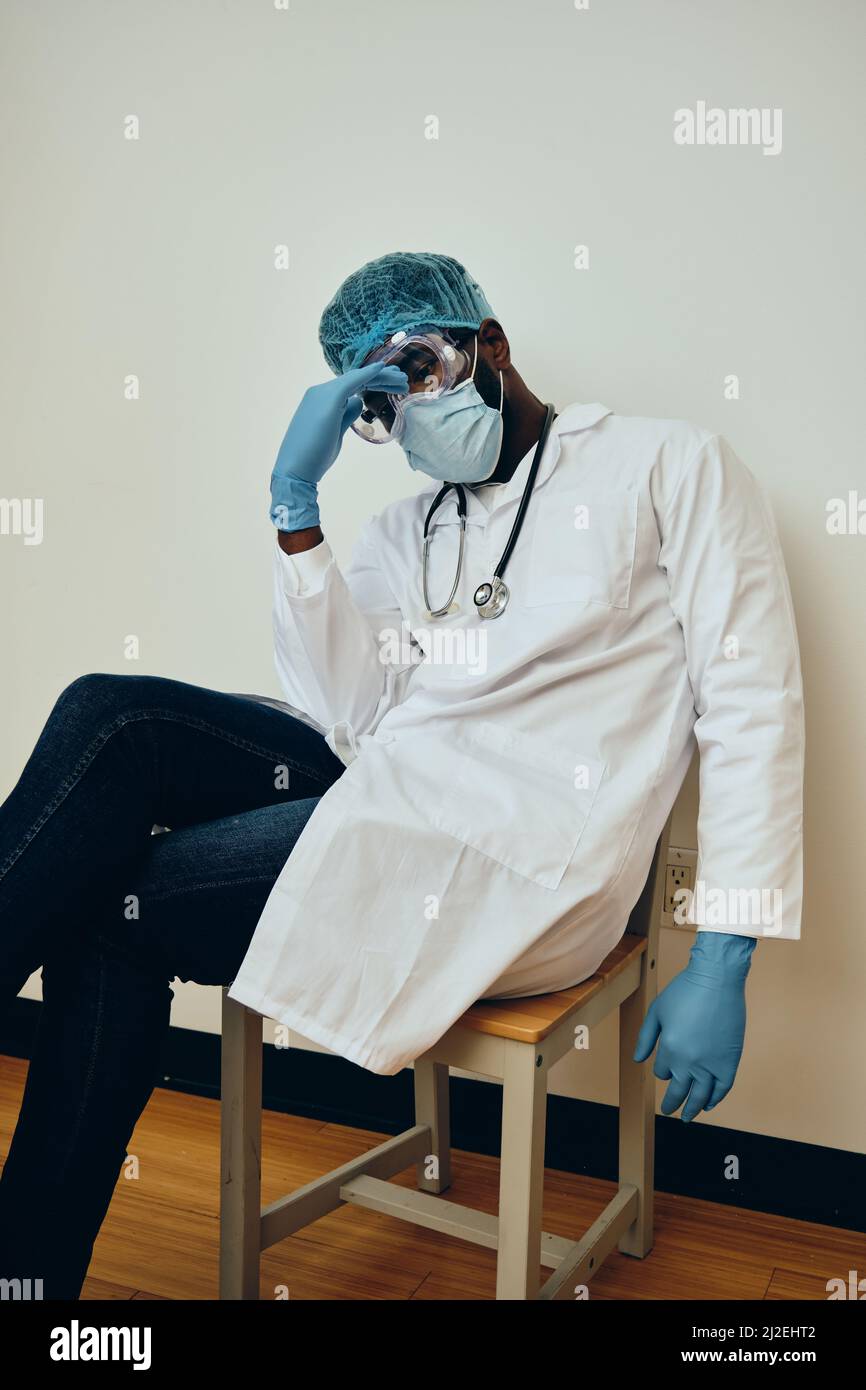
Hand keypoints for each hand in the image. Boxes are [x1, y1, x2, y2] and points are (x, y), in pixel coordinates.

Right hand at [269, 363, 407, 530]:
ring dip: (381, 377)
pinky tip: (383, 369)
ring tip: (403, 379)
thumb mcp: (335, 432)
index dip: (372, 383)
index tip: (393, 385)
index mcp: (319, 400)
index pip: (351, 387)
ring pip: (356, 379)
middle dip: (381, 378)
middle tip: (403, 379)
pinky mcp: (328, 399)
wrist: (294, 471)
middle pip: (355, 380)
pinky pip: (351, 382)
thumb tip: (357, 402)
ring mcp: (322, 394)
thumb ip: (345, 416)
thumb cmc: (313, 458)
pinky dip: (368, 374)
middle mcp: (319, 392)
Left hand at [633, 931, 756, 1121]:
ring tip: (687, 1116)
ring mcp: (711, 1063)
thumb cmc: (684, 991)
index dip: (663, 1070)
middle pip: (679, 1091)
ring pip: (701, 1095)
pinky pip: (722, 1088)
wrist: (717, 979)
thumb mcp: (657, 1011)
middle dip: (672, 1103)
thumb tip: (638, 1060)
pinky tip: (709, 1104)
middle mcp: (689, 1061)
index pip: (663, 1072)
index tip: (664, 1067)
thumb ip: (646, 1038)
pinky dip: (716, 1098)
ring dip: (693, 1108)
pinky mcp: (730, 1061)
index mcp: (669, 1049)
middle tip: (668, 1111)